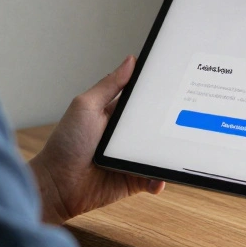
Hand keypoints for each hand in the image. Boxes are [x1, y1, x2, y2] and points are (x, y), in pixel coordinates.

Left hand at [29, 55, 164, 223]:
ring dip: (168, 152)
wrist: (57, 185)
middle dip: (171, 122)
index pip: (144, 99)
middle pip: (157, 124)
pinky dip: (159, 178)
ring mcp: (131, 157)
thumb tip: (130, 61)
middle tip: (187, 117)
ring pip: (159, 151)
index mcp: (116, 114)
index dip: (159, 93)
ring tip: (176, 149)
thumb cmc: (65, 144)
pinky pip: (154, 177)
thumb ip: (109, 85)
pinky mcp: (134, 179)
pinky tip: (158, 177)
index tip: (176, 83)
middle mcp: (127, 135)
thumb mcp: (86, 106)